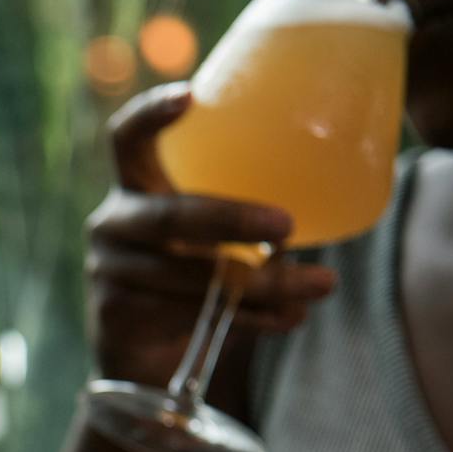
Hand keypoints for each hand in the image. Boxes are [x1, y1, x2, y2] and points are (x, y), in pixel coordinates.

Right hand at [86, 84, 338, 395]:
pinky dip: (251, 319)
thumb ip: (245, 208)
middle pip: (168, 217)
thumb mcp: (209, 232)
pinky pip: (193, 315)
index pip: (126, 139)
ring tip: (318, 285)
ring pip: (191, 277)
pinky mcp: (120, 315)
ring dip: (261, 285)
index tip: (191, 95)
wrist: (144, 356)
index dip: (151, 114)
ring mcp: (110, 271)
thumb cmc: (193, 273)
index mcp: (135, 184)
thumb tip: (342, 181)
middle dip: (230, 219)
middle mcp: (113, 222)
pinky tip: (291, 318)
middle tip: (288, 225)